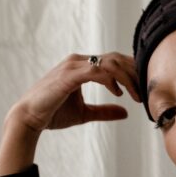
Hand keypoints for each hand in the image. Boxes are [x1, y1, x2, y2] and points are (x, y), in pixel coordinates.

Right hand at [10, 52, 140, 131]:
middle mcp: (79, 62)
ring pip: (109, 63)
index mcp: (82, 67)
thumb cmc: (53, 113)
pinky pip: (97, 71)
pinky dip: (111, 80)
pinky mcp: (70, 75)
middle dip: (133, 73)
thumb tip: (125, 112)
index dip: (131, 73)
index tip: (142, 89)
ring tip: (136, 94)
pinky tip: (118, 92)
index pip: (113, 62)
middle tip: (145, 91)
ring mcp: (74, 66)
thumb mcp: (85, 114)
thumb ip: (105, 111)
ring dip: (127, 78)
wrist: (30, 117)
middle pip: (115, 58)